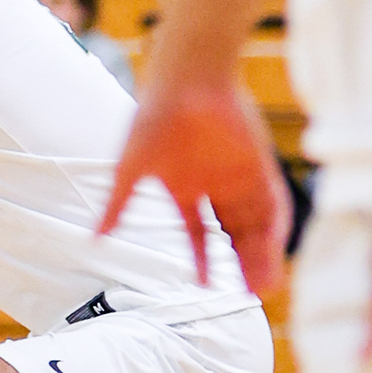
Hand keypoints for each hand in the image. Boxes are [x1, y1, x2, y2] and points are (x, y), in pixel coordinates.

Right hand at [101, 77, 289, 293]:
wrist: (187, 79)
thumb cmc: (153, 118)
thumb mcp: (129, 169)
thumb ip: (117, 206)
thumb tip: (94, 238)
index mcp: (185, 187)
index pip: (198, 233)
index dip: (203, 259)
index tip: (205, 285)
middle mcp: (214, 185)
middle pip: (233, 234)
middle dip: (239, 263)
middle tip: (247, 293)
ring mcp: (239, 175)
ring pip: (254, 224)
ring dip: (260, 253)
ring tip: (263, 284)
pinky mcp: (259, 163)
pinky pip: (274, 202)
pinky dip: (277, 227)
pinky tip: (275, 250)